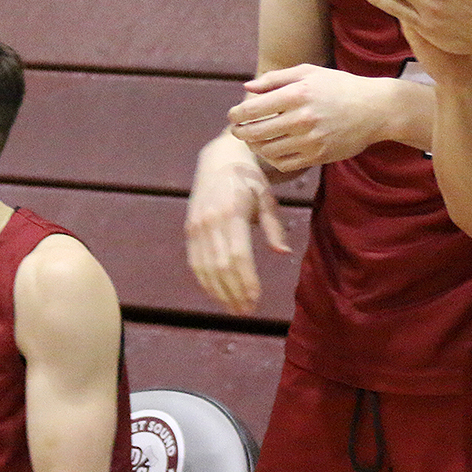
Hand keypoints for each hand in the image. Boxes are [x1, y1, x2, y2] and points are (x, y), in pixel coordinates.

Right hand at [184, 132, 289, 313]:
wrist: (219, 160)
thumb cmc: (249, 180)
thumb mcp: (266, 197)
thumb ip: (273, 225)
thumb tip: (282, 252)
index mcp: (232, 212)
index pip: (238, 255)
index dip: (246, 280)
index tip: (256, 300)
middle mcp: (210, 221)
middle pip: (220, 266)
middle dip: (233, 292)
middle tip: (247, 312)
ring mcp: (196, 226)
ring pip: (205, 267)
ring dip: (219, 291)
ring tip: (233, 309)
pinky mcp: (189, 229)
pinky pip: (195, 261)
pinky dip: (204, 281)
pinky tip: (216, 294)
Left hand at [230, 64, 397, 171]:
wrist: (376, 109)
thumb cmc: (339, 87)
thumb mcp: (309, 73)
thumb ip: (275, 79)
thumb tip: (247, 88)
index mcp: (297, 94)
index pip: (253, 109)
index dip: (236, 114)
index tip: (233, 115)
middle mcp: (303, 118)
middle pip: (256, 132)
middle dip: (240, 132)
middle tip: (236, 130)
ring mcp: (311, 140)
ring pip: (268, 151)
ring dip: (254, 146)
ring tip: (252, 140)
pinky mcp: (319, 156)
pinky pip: (285, 163)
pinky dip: (272, 159)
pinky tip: (270, 150)